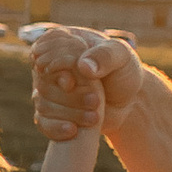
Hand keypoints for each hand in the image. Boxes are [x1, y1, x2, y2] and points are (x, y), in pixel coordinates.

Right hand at [26, 26, 143, 140]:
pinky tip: (73, 131)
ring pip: (43, 103)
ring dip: (69, 112)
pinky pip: (43, 122)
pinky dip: (55, 128)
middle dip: (69, 96)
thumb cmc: (124, 70)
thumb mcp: (122, 56)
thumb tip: (83, 67)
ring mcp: (48, 89)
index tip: (72, 82)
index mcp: (61, 41)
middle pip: (42, 81)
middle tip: (95, 100)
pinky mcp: (52, 112)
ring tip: (95, 116)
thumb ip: (104, 56)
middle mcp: (49, 65)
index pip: (43, 50)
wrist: (129, 99)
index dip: (55, 67)